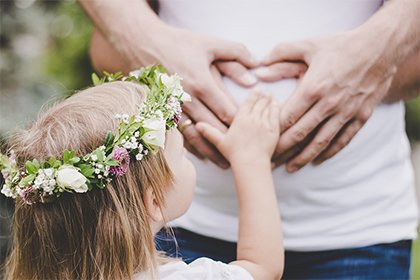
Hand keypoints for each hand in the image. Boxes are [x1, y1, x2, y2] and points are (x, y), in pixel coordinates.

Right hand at [126, 26, 258, 168]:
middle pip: (212, 128)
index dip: (239, 124)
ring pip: (195, 136)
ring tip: (223, 163)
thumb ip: (236, 54)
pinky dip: (191, 146)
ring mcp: (175, 107)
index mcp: (202, 83)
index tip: (252, 133)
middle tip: (242, 155)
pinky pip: (179, 134)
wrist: (144, 45)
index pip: (226, 111)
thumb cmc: (180, 44)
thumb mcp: (210, 44)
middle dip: (228, 142)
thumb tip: (256, 71)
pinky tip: (201, 154)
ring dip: (210, 150)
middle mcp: (188, 99)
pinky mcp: (165, 110)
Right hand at [196, 88, 279, 164]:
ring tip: (272, 97)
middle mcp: (252, 118)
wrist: (250, 163)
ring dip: (270, 101)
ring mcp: (263, 123)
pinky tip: (277, 106)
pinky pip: (276, 115)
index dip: (253, 95)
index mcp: (240, 119)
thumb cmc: (235, 154)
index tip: (257, 89)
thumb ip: (209, 132)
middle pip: (259, 103)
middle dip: (263, 96)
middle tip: (266, 92)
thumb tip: (197, 125)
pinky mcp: (273, 130)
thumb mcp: (220, 142)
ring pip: (268, 107)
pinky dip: (277, 109)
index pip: (248, 103)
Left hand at [260, 30, 395, 171]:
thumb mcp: (309, 45)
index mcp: (313, 88)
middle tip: (270, 161)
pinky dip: (329, 152)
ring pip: (320, 142)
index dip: (272, 132)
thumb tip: (259, 65)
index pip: (287, 118)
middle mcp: (329, 104)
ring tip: (289, 168)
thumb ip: (281, 53)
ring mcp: (346, 112)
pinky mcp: (361, 116)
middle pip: (300, 134)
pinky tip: (318, 160)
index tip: (261, 141)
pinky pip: (343, 140)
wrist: (381, 47)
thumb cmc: (342, 45)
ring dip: (303, 157)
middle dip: (282, 150)